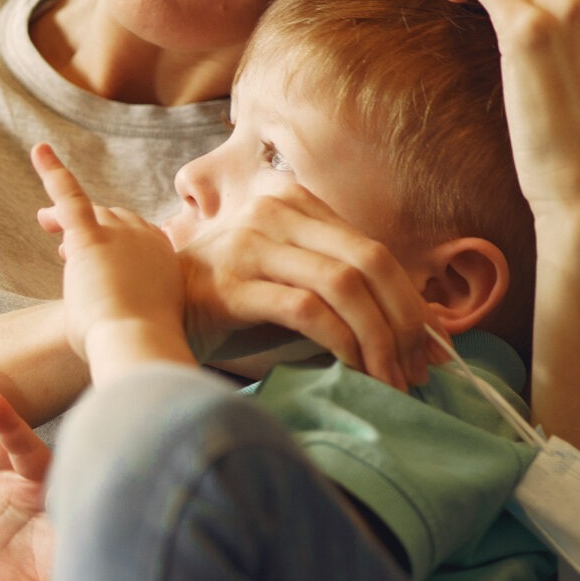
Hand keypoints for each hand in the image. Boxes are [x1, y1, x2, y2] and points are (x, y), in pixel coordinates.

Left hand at [29, 143, 186, 365]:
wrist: (138, 344)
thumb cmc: (135, 347)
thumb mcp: (138, 325)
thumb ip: (124, 310)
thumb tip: (107, 320)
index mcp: (163, 259)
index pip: (135, 241)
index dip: (113, 248)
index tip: (91, 266)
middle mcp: (146, 238)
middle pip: (113, 222)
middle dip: (88, 230)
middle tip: (62, 248)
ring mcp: (120, 234)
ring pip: (88, 213)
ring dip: (63, 216)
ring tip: (44, 219)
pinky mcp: (90, 237)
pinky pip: (70, 196)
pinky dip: (53, 172)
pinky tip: (39, 151)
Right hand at [177, 186, 435, 388]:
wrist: (146, 309)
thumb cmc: (226, 302)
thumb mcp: (287, 278)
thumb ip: (342, 292)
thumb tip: (427, 335)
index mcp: (292, 201)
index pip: (372, 249)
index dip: (412, 301)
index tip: (433, 348)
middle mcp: (273, 211)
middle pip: (368, 261)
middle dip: (404, 321)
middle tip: (418, 370)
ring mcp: (249, 244)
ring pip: (343, 284)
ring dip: (378, 339)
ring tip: (390, 379)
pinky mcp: (230, 284)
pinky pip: (307, 310)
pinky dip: (342, 343)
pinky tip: (352, 370)